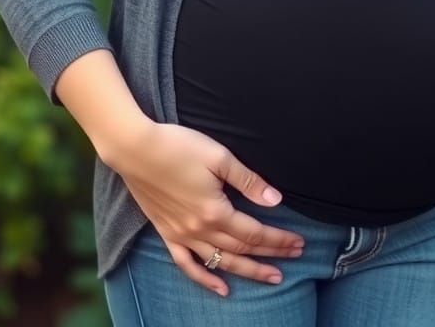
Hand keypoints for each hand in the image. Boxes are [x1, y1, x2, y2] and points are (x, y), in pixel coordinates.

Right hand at [107, 122, 305, 297]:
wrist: (135, 149)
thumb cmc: (178, 147)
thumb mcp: (219, 157)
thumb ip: (248, 181)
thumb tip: (275, 200)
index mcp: (215, 211)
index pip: (255, 232)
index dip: (278, 239)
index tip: (299, 243)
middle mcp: (200, 229)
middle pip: (242, 248)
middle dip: (271, 254)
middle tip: (295, 258)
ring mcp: (181, 235)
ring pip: (220, 261)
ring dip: (247, 271)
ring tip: (271, 277)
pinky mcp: (166, 233)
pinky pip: (187, 264)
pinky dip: (205, 278)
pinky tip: (221, 288)